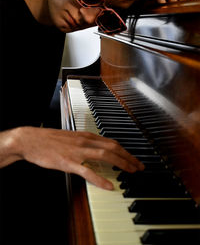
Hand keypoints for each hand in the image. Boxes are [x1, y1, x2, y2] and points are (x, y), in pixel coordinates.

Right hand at [5, 126, 143, 189]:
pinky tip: (109, 185)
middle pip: (113, 147)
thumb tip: (96, 148)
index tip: (133, 157)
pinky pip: (88, 171)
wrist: (31, 140)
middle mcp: (84, 141)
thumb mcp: (70, 137)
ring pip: (105, 156)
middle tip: (139, 166)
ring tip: (131, 171)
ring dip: (121, 163)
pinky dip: (101, 179)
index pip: (110, 142)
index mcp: (85, 135)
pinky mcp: (69, 162)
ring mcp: (77, 151)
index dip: (124, 150)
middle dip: (128, 157)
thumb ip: (84, 142)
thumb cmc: (49, 139)